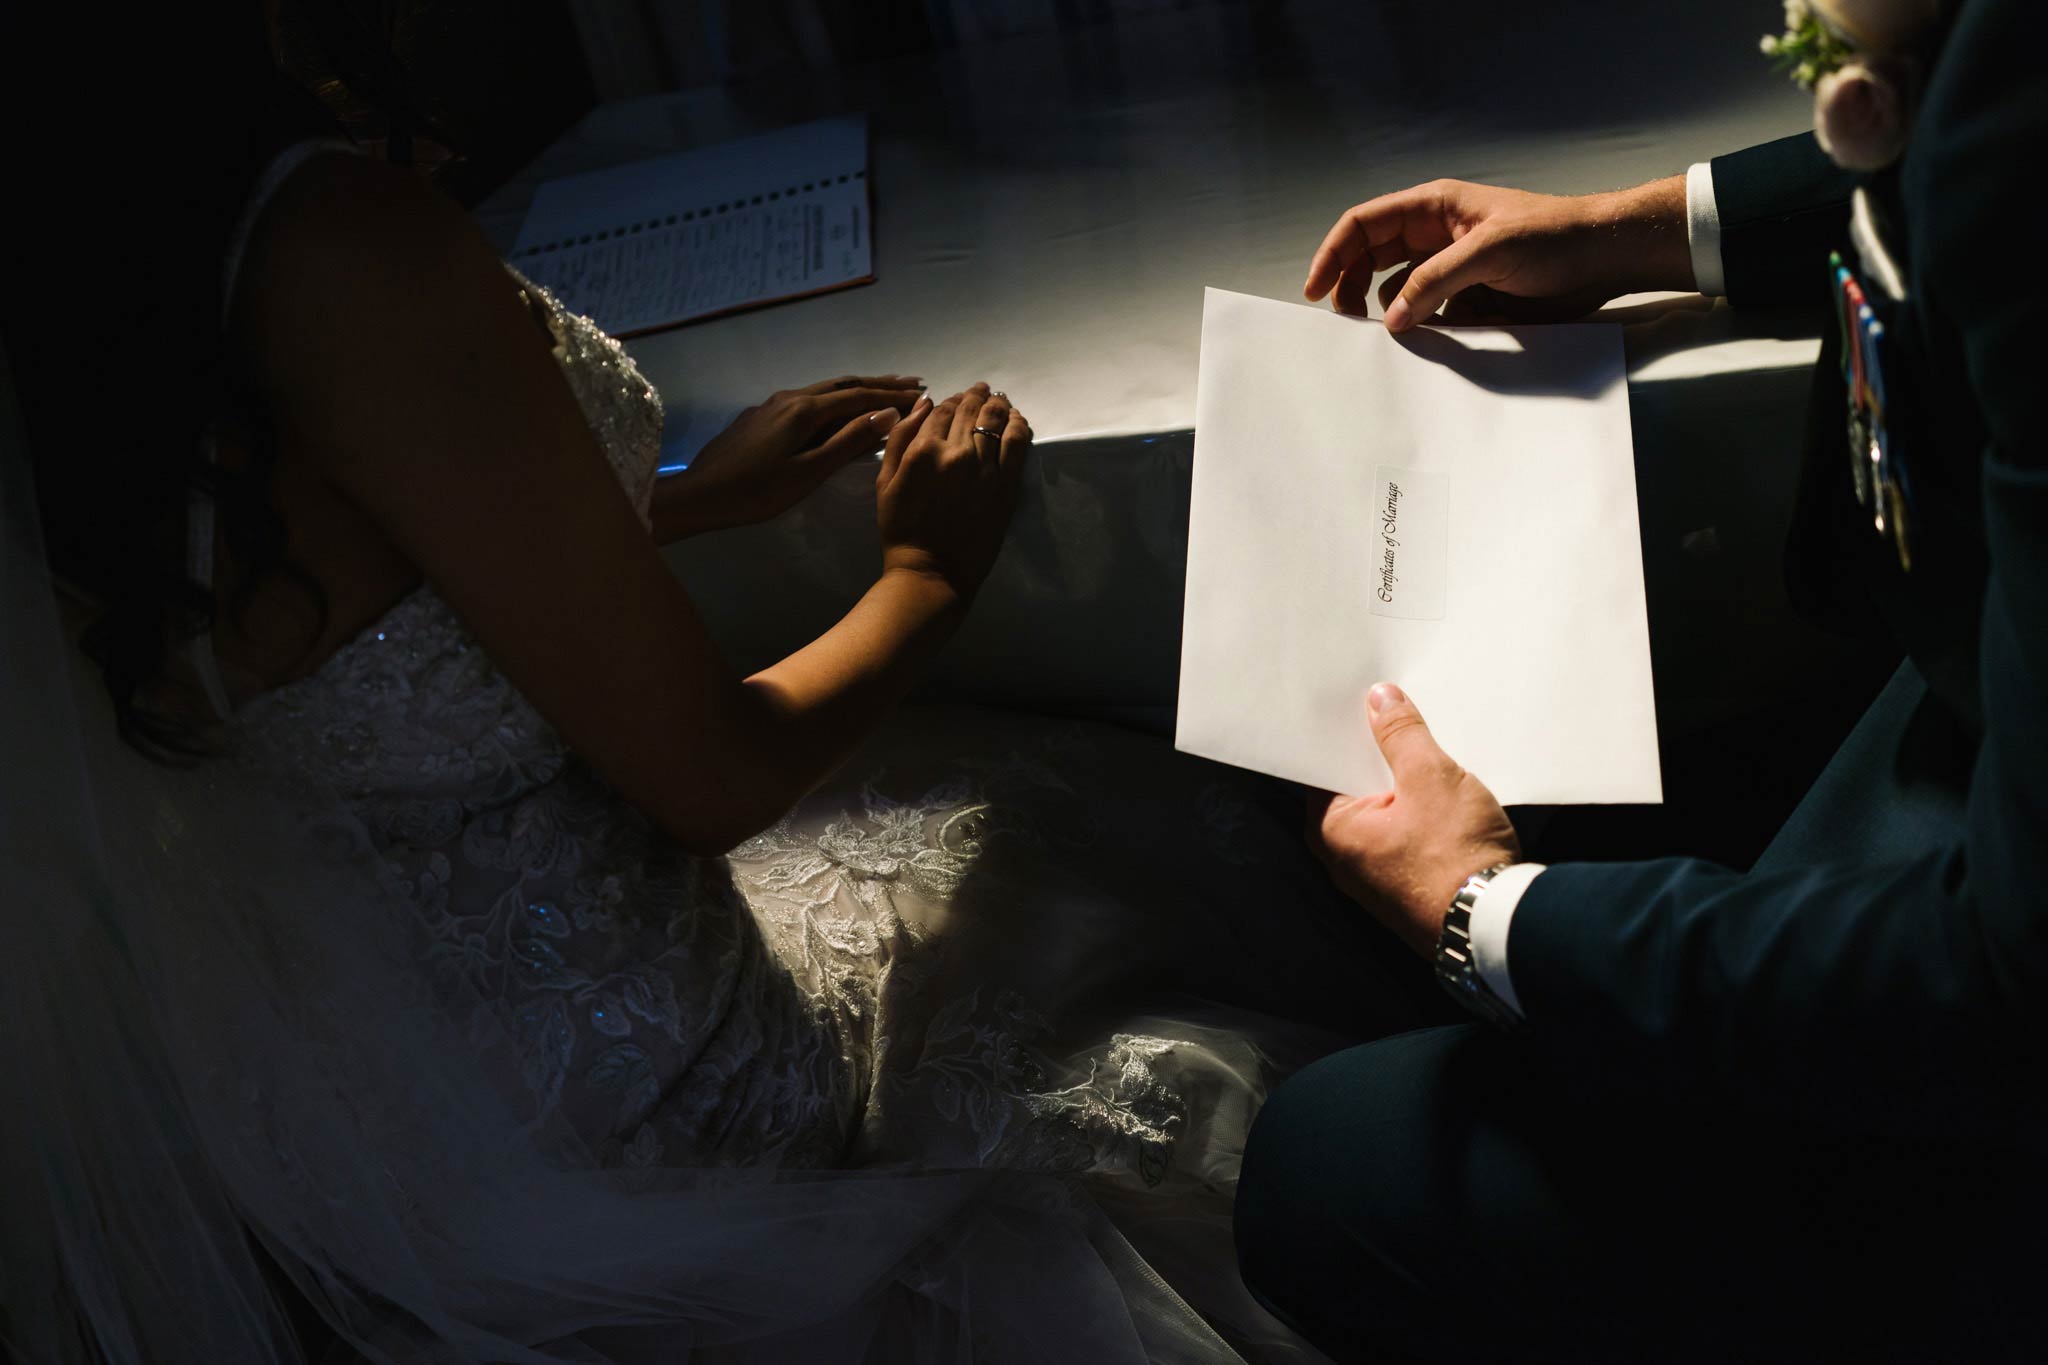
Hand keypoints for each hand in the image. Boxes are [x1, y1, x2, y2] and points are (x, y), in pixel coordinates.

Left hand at [659, 374, 924, 535]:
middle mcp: (789, 398)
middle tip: (912, 382)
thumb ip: (848, 442)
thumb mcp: (808, 473)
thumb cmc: (756, 492)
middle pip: (842, 384)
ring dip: (855, 390)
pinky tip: (836, 412)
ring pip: (822, 391)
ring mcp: (771, 405)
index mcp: (804, 410)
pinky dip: (832, 402)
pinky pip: (805, 402)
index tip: (921, 393)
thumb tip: (886, 414)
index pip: (858, 396)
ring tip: (881, 391)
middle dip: (878, 383)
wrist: (699, 495)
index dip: (891, 394)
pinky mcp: (758, 417)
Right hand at [876, 383, 1031, 598]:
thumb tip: (923, 404)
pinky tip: (1017, 419)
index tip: (956, 399)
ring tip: (1000, 400)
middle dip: (976, 396)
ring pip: (997, 420)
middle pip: (971, 410)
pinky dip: (1019, 424)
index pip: (942, 410)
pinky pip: (1017, 443)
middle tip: (982, 390)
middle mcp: (957, 452)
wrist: (931, 571)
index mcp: (924, 449)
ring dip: (999, 405)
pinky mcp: (1007, 485)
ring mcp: (986, 468)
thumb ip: (900, 439)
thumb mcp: (884, 482)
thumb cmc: (901, 530)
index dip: (950, 400)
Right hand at [1304, 176, 1691, 332]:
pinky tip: (1424, 344)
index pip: (1364, 225)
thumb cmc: (1554, 237)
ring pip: (1399, 292)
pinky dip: (1421, 330)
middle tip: (1344, 322)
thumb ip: (1434, 282)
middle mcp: (1436, 235)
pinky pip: (1430, 315)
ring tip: (1383, 337)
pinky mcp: (1471, 297)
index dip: (1333, 255)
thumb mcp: (1489, 251)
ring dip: (1388, 313)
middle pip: (1372, 259)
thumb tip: (1390, 320)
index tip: (1313, 291)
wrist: (1606, 257)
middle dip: (1352, 286)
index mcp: (1433, 208)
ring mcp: (1452, 267)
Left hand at [1307, 683, 1521, 955]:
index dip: (1344, 732)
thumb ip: (1401, 735)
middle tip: (1396, 715)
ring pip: (1382, 812)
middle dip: (1376, 755)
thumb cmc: (1455, 856)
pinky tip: (1440, 791)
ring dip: (1401, 784)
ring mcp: (1374, 877)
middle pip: (1354, 788)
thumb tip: (1380, 701)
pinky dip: (1417, 813)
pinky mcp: (1405, 886)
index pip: (1325, 766)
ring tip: (1424, 748)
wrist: (1494, 923)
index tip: (1357, 702)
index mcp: (1330, 830)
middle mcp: (1342, 858)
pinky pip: (1403, 836)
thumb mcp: (1430, 777)